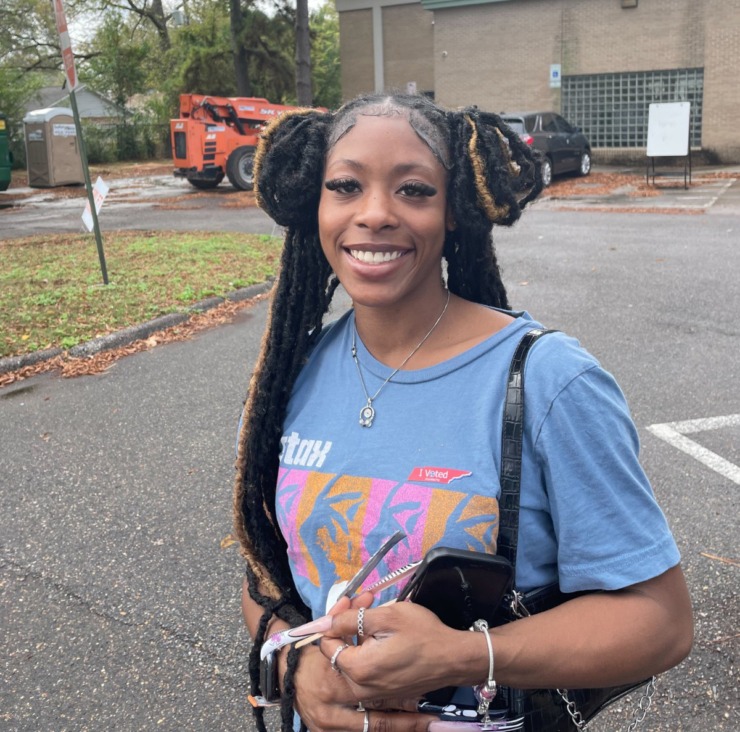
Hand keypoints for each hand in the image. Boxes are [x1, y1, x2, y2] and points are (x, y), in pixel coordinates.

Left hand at [295, 594, 436, 731]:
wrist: (454, 658)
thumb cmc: (423, 634)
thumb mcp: (386, 617)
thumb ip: (350, 620)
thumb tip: (323, 622)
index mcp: (358, 669)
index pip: (327, 643)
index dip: (335, 618)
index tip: (350, 600)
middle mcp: (361, 686)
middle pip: (340, 649)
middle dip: (348, 620)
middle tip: (366, 598)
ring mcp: (374, 691)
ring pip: (354, 656)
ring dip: (359, 630)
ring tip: (376, 608)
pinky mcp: (385, 690)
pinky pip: (367, 666)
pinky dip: (370, 645)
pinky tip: (383, 629)